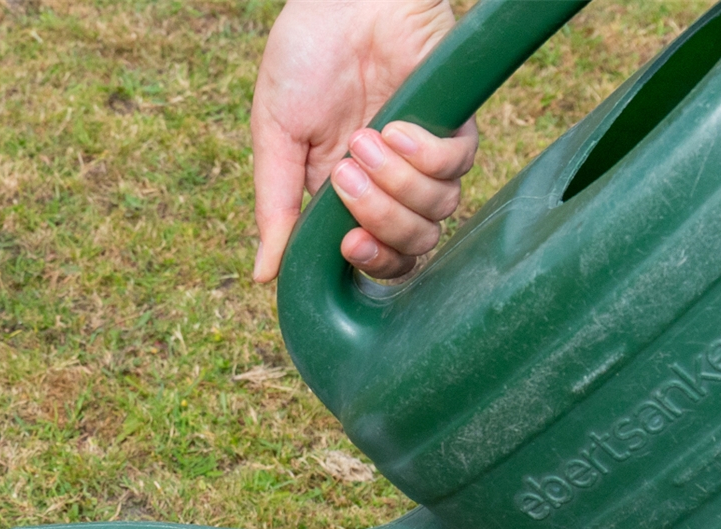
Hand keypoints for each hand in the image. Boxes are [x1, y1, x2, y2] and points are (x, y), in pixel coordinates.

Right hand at [251, 0, 479, 281]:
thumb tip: (263, 276)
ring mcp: (424, 155)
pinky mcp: (454, 120)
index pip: (377, 257)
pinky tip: (396, 127)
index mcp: (345, 199)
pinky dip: (427, 155)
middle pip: (413, 245)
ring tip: (365, 139)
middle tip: (347, 176)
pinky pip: (457, 164)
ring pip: (438, 210)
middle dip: (382, 221)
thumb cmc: (302, 60)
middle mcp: (390, 184)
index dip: (371, 263)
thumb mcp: (275, 139)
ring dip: (398, 183)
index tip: (346, 244)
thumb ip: (274, 209)